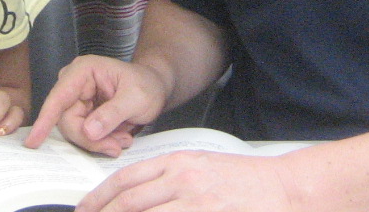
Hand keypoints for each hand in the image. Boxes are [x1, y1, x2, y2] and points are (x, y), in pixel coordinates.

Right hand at [24, 55, 168, 155]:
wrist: (155, 88)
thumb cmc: (147, 85)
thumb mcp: (136, 99)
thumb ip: (112, 114)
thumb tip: (89, 131)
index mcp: (84, 70)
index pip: (59, 97)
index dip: (45, 120)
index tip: (34, 141)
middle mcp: (75, 83)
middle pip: (67, 121)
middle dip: (90, 139)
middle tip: (116, 147)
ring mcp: (77, 99)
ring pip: (75, 131)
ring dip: (99, 142)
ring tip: (123, 139)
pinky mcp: (82, 113)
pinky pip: (83, 135)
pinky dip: (101, 142)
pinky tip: (119, 138)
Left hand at [78, 150, 293, 211]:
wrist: (283, 187)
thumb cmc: (245, 181)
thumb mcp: (202, 168)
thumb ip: (171, 180)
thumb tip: (140, 197)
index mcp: (178, 162)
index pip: (127, 178)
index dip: (100, 196)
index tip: (85, 208)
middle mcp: (181, 179)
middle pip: (129, 201)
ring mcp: (194, 201)